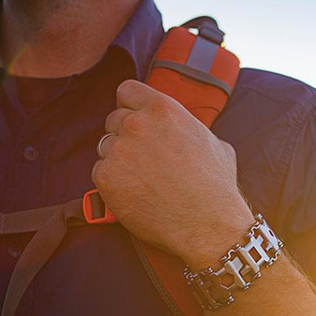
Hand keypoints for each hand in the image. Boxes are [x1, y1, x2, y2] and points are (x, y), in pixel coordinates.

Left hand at [91, 80, 253, 267]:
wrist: (207, 224)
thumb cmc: (216, 187)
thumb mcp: (213, 142)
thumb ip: (188, 128)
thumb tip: (186, 131)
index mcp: (163, 109)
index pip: (126, 91)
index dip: (130, 106)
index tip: (135, 119)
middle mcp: (136, 124)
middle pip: (113, 119)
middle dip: (125, 136)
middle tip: (143, 158)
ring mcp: (119, 150)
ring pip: (105, 147)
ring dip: (118, 159)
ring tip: (142, 179)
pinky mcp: (106, 177)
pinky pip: (100, 172)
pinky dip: (113, 183)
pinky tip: (135, 193)